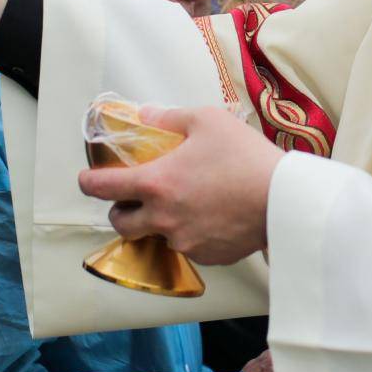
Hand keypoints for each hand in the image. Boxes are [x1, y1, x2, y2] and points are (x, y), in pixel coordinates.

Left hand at [78, 106, 282, 264]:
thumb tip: (146, 115)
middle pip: (121, 224)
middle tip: (133, 199)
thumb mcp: (207, 121)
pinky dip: (189, 233)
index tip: (87, 179)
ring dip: (158, 223)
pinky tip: (208, 216)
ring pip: (156, 236)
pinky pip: (187, 246)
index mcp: (157, 183)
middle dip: (120, 211)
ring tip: (181, 205)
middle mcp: (163, 218)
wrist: (284, 199)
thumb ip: (170, 118)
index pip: (104, 189)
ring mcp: (184, 241)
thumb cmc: (246, 156)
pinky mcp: (207, 256)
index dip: (88, 183)